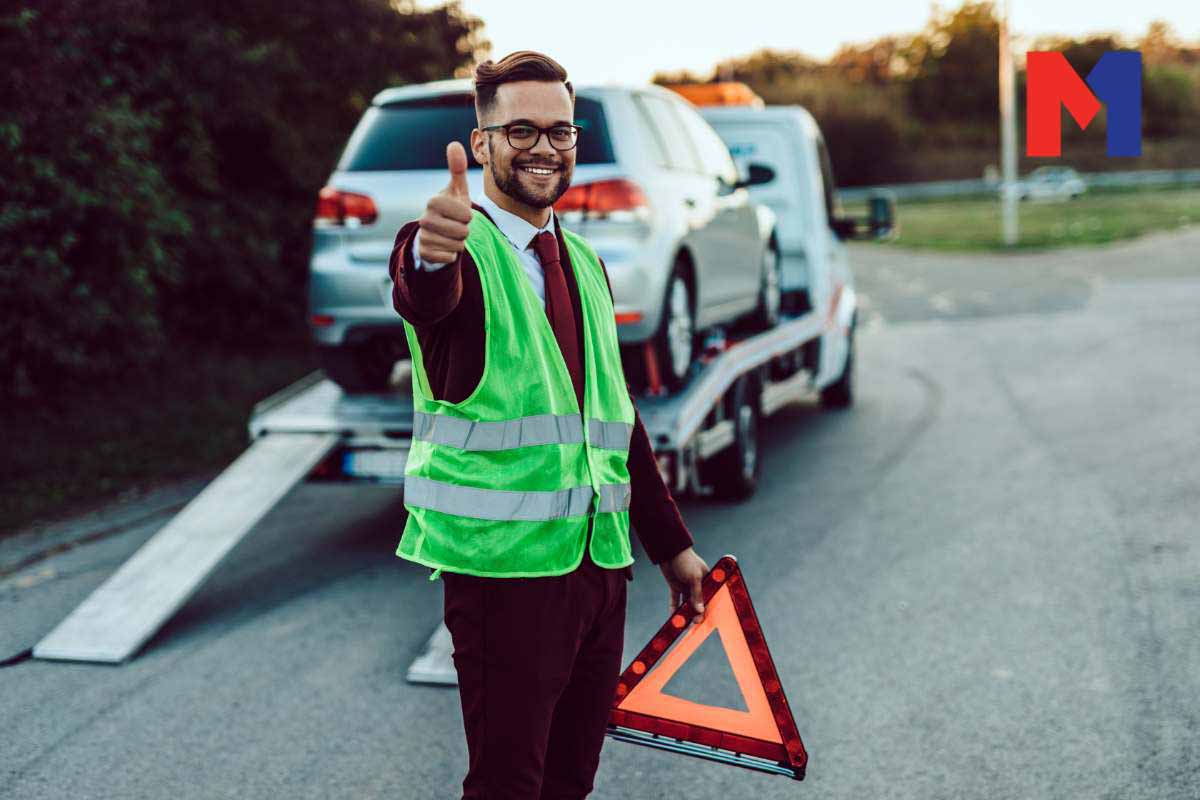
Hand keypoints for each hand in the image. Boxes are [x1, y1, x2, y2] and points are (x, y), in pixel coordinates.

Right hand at [417, 141, 472, 264]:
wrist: (436, 233)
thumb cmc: (451, 209)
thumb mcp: (457, 190)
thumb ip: (457, 169)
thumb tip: (454, 143)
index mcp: (433, 201)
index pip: (465, 214)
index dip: (468, 216)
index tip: (461, 213)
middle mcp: (424, 219)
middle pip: (462, 232)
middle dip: (465, 231)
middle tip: (457, 226)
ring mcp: (423, 237)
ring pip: (456, 245)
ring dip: (459, 242)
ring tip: (451, 235)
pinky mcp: (424, 253)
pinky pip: (449, 258)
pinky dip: (451, 254)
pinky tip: (444, 247)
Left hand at [658, 547, 709, 623]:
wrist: (669, 551)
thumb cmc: (686, 560)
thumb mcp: (694, 577)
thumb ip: (697, 594)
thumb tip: (700, 610)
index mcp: (706, 580)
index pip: (709, 597)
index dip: (708, 608)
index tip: (706, 619)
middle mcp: (697, 585)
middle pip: (698, 602)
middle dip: (696, 613)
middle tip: (694, 624)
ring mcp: (686, 586)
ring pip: (686, 603)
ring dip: (685, 612)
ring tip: (683, 624)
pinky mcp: (675, 586)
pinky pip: (675, 600)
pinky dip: (674, 608)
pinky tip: (673, 617)